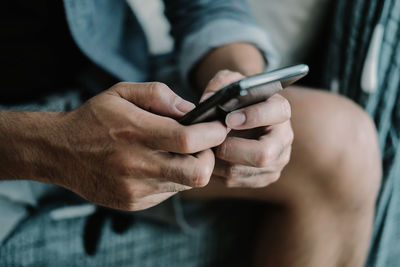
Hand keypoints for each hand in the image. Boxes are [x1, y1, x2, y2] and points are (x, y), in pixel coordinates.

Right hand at [54, 82, 227, 209]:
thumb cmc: (93, 119)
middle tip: (203, 144)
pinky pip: (169, 192)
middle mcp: (137, 165)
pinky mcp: (134, 202)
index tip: (219, 126)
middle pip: (197, 172)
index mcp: (135, 132)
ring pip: (185, 183)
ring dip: (190, 166)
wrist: (60, 152)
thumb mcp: (122, 93)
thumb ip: (159, 95)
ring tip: (174, 151)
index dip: (212, 134)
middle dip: (210, 157)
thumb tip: (191, 110)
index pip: (188, 140)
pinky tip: (156, 165)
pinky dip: (172, 177)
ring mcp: (136, 188)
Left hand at [201, 70, 292, 187]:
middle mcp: (283, 138)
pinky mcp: (263, 177)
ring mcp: (276, 161)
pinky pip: (235, 181)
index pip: (276, 113)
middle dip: (232, 150)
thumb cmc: (235, 99)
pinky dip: (217, 171)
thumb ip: (220, 83)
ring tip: (206, 148)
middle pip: (263, 154)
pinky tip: (211, 158)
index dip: (252, 116)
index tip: (228, 119)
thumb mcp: (230, 82)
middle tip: (213, 142)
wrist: (240, 118)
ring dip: (219, 161)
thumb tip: (208, 100)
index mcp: (279, 110)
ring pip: (243, 171)